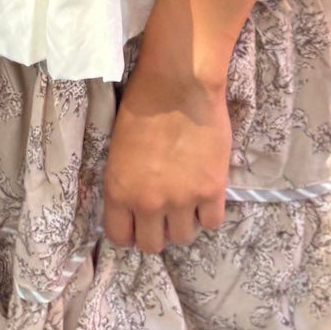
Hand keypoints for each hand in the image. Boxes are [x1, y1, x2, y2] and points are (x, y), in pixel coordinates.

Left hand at [101, 56, 230, 254]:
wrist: (178, 84)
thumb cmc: (142, 104)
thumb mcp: (118, 149)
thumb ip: (125, 182)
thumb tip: (134, 202)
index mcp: (118, 191)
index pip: (120, 237)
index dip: (130, 233)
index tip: (137, 225)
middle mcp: (148, 203)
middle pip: (153, 245)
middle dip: (157, 232)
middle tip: (164, 215)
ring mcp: (181, 200)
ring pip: (183, 237)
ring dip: (184, 222)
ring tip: (187, 201)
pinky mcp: (211, 190)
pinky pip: (211, 222)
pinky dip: (208, 212)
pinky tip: (206, 194)